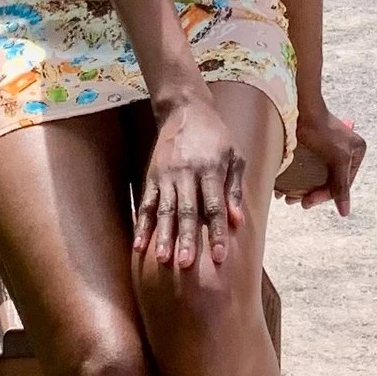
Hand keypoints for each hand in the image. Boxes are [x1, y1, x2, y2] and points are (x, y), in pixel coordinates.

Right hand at [136, 88, 245, 275]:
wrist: (185, 110)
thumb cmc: (216, 136)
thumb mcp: (235, 157)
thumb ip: (234, 189)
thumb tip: (237, 221)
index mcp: (210, 168)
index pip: (215, 206)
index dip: (218, 231)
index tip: (221, 256)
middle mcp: (186, 173)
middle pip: (187, 211)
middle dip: (186, 239)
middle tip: (186, 265)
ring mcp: (166, 175)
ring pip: (164, 210)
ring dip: (163, 236)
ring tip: (162, 260)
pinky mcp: (151, 177)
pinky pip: (146, 204)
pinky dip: (143, 226)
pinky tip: (139, 245)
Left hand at [276, 103, 364, 214]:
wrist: (300, 105)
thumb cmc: (321, 129)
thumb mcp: (337, 159)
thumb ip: (341, 185)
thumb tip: (345, 213)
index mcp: (357, 152)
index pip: (342, 183)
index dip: (325, 196)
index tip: (306, 203)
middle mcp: (345, 150)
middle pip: (328, 180)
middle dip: (311, 192)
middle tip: (295, 202)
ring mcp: (328, 148)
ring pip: (316, 175)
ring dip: (302, 188)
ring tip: (287, 196)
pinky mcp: (313, 145)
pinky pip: (308, 167)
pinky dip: (297, 177)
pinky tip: (285, 185)